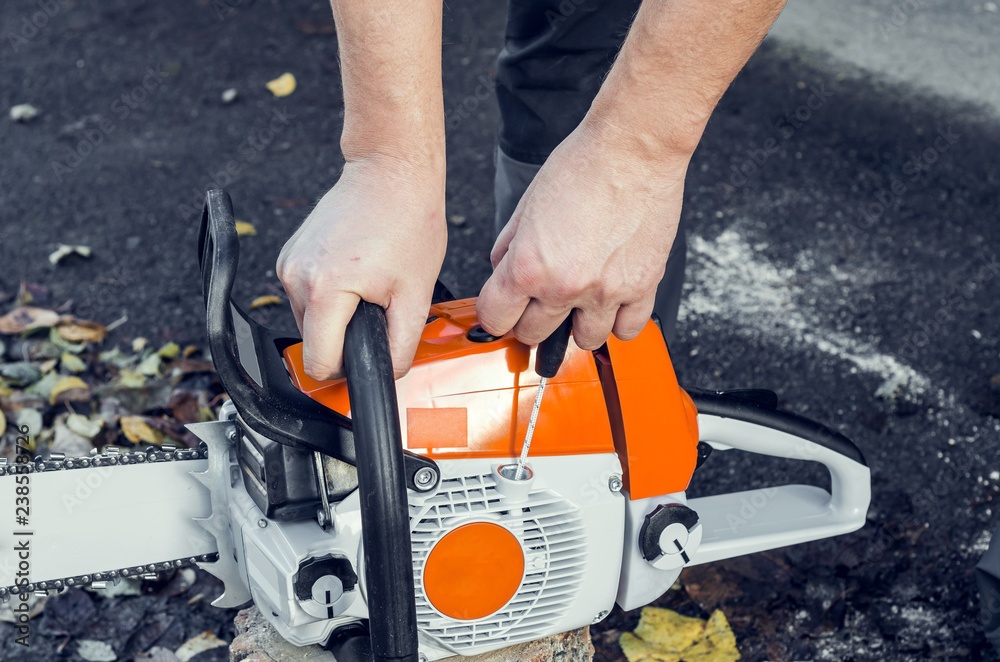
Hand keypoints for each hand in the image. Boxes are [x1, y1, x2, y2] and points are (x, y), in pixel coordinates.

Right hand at [276, 156, 445, 379]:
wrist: (391, 172)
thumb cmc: (408, 222)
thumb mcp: (417, 295)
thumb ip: (400, 346)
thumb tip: (388, 376)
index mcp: (326, 289)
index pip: (319, 363)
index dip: (347, 369)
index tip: (369, 355)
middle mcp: (296, 276)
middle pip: (313, 344)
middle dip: (346, 339)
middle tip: (379, 310)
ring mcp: (288, 264)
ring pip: (309, 322)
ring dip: (339, 317)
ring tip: (370, 287)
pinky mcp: (289, 255)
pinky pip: (307, 297)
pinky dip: (331, 297)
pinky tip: (356, 274)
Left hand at [477, 120, 688, 349]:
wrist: (633, 148)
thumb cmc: (582, 166)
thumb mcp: (526, 205)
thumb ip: (509, 247)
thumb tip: (502, 273)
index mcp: (528, 266)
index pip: (495, 319)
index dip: (496, 313)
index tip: (504, 308)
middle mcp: (564, 286)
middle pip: (534, 335)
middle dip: (532, 318)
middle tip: (541, 299)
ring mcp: (606, 292)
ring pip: (582, 341)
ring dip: (577, 325)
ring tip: (580, 300)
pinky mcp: (642, 287)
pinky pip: (627, 331)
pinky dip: (618, 322)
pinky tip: (612, 303)